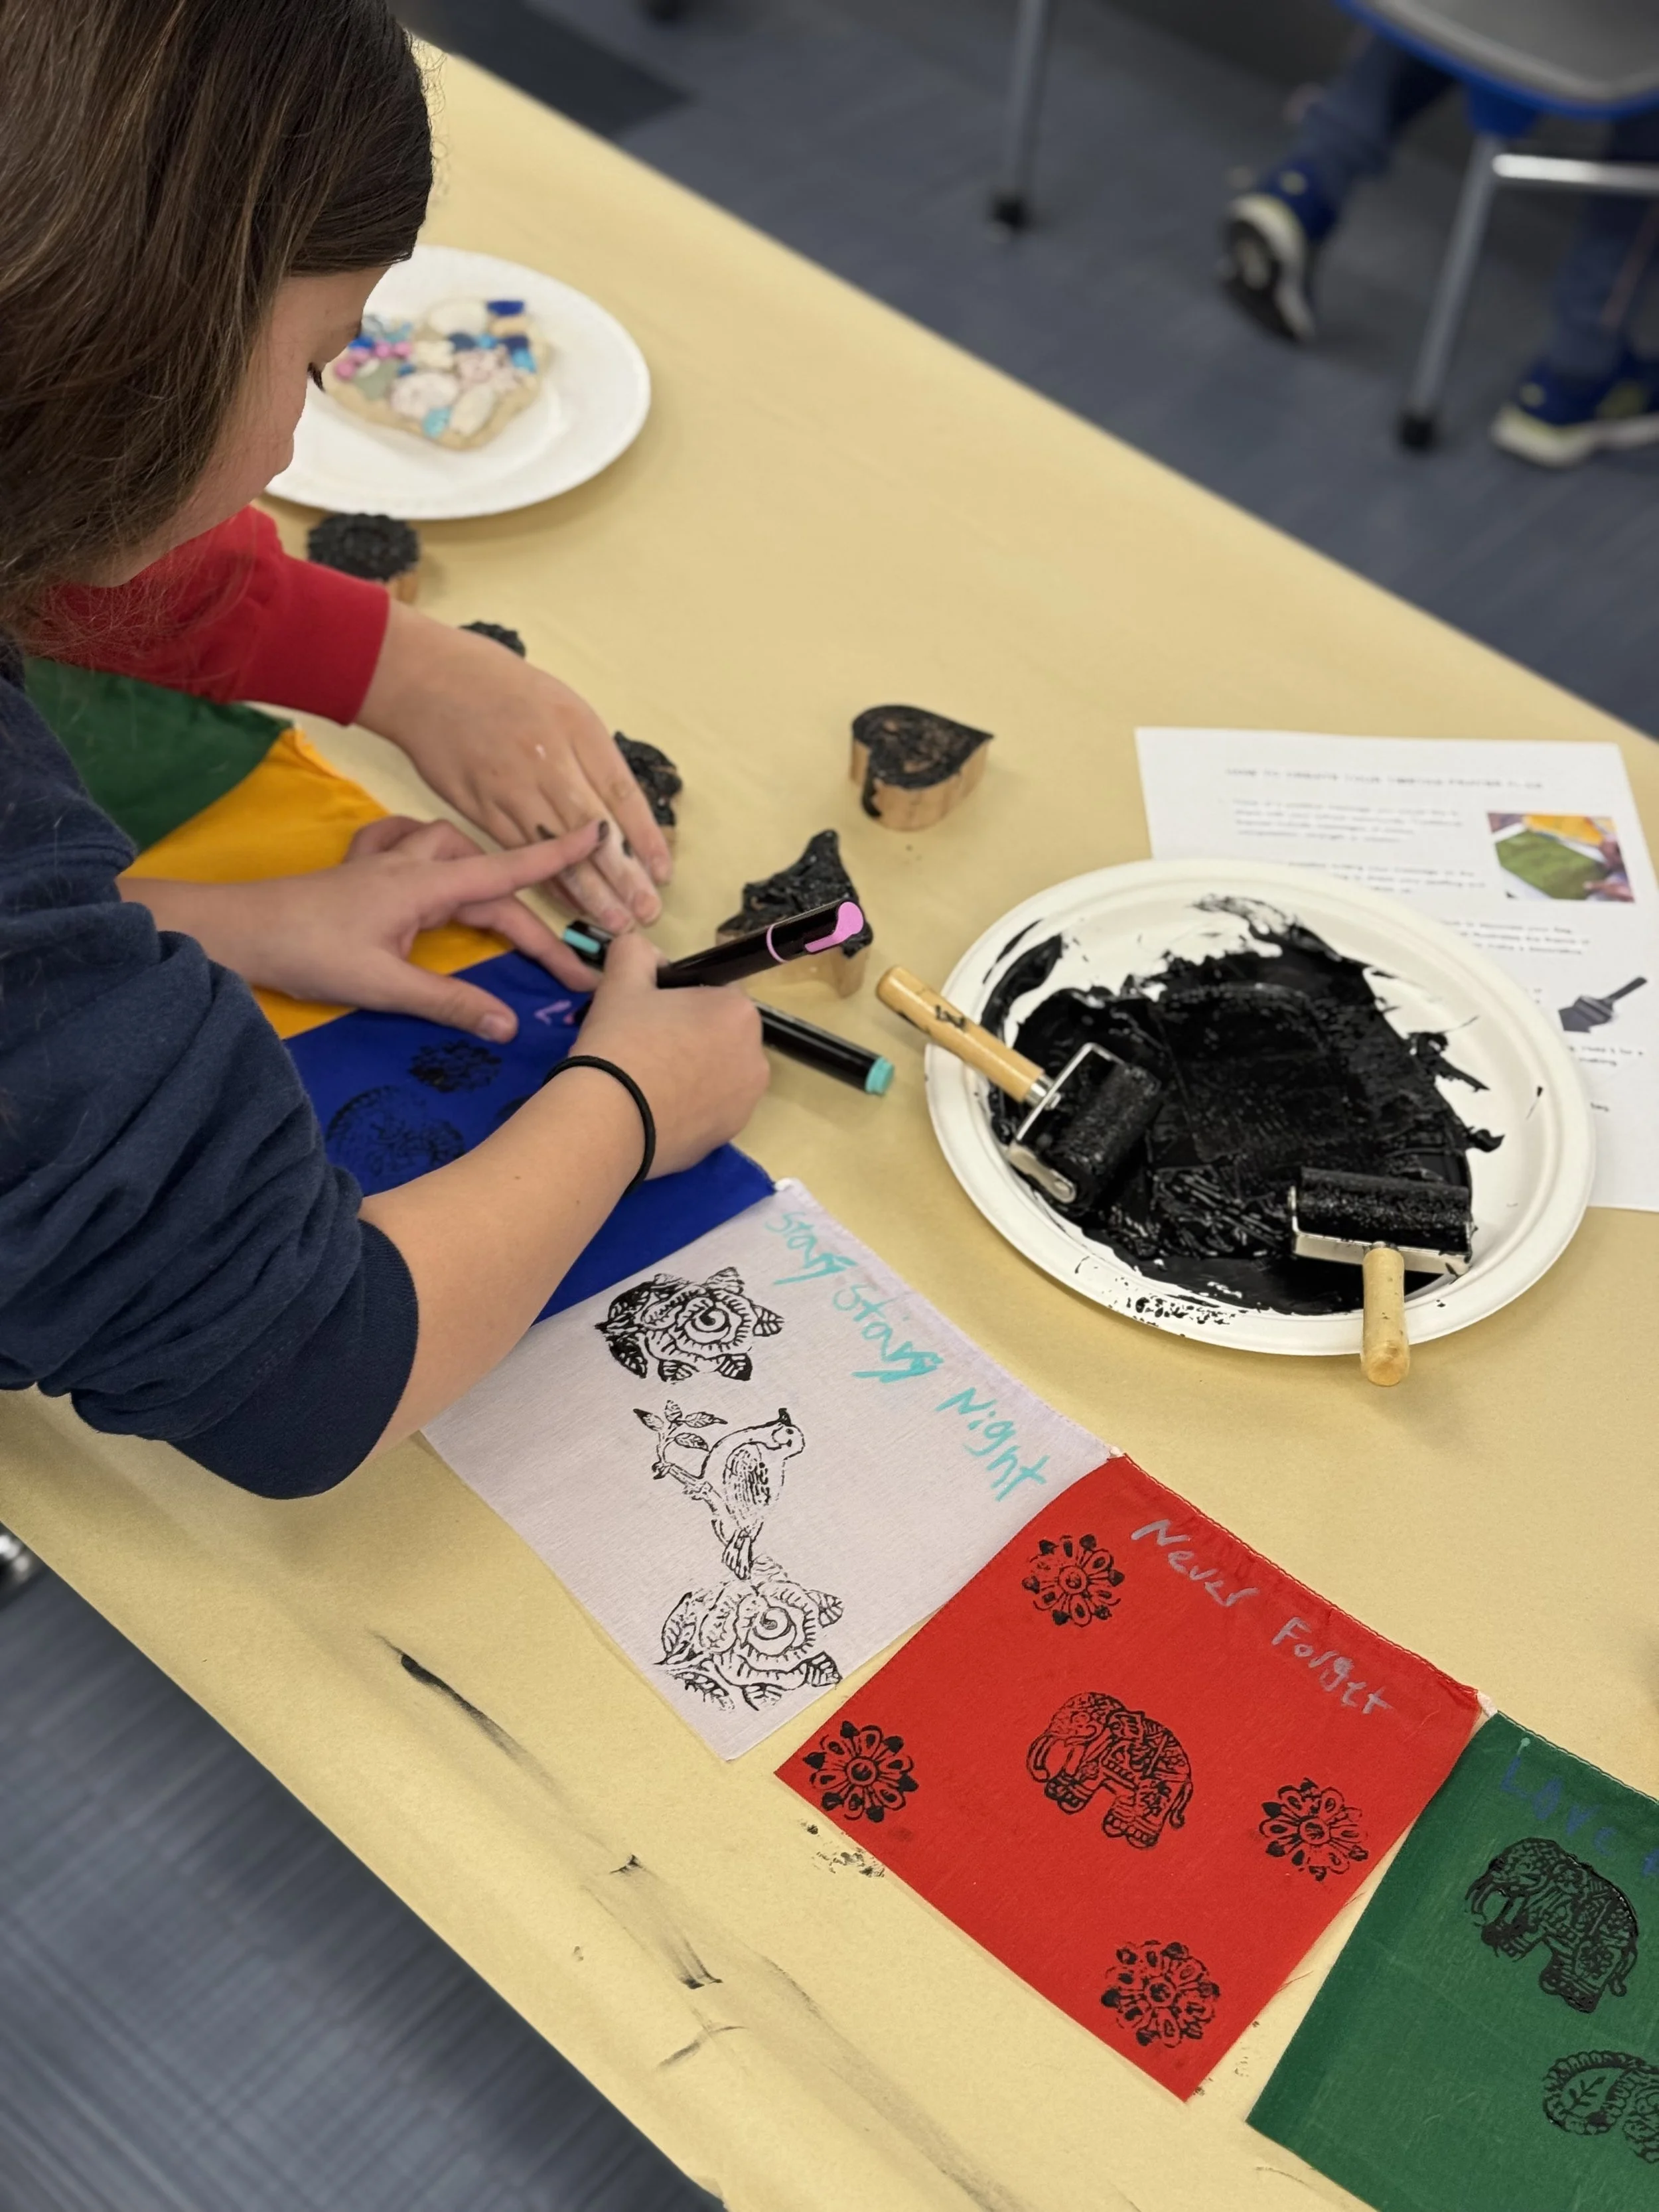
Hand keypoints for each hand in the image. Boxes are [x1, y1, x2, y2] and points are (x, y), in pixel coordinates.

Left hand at [122, 816, 603, 1039]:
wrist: (238, 930)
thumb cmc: (307, 952)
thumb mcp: (384, 986)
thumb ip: (449, 1004)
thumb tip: (508, 1026)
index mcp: (425, 886)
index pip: (507, 871)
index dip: (557, 856)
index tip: (600, 834)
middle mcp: (413, 867)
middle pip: (490, 886)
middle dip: (533, 923)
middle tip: (567, 969)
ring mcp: (385, 865)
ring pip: (453, 853)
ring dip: (485, 874)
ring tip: (505, 908)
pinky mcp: (360, 872)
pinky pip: (405, 845)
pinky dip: (428, 850)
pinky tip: (426, 863)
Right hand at [357, 601, 671, 934]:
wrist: (427, 679)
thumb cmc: (503, 688)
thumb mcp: (563, 706)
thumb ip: (593, 758)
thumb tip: (621, 816)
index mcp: (575, 729)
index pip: (620, 794)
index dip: (645, 839)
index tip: (663, 873)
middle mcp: (545, 761)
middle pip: (592, 830)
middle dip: (622, 878)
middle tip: (647, 913)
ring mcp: (509, 787)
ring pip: (554, 849)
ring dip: (589, 891)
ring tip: (615, 922)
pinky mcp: (478, 806)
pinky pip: (519, 851)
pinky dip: (546, 880)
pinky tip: (569, 903)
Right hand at [573, 930, 769, 1174]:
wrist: (606, 1124)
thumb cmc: (619, 1044)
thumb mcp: (620, 981)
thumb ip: (637, 952)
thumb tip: (648, 954)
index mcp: (738, 1012)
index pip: (716, 994)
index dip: (684, 1001)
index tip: (653, 1016)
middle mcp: (756, 1057)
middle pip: (722, 1036)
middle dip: (692, 1037)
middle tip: (646, 1048)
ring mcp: (746, 1102)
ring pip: (718, 1074)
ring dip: (694, 1072)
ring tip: (649, 1082)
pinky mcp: (729, 1135)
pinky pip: (711, 1109)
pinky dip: (691, 1106)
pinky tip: (655, 1109)